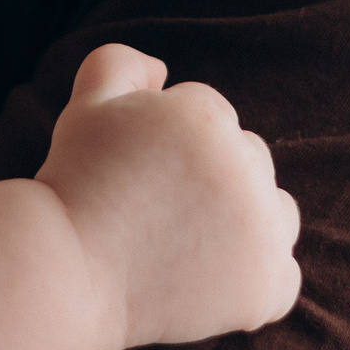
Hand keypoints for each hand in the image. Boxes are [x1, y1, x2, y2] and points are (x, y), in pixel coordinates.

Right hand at [34, 43, 300, 348]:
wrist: (66, 278)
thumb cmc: (73, 189)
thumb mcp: (86, 106)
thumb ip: (123, 63)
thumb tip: (161, 70)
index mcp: (206, 116)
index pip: (210, 116)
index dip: (169, 146)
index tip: (137, 175)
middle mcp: (245, 168)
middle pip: (247, 160)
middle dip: (211, 178)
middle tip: (156, 213)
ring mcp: (262, 231)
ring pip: (275, 212)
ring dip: (246, 223)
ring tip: (186, 244)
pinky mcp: (267, 286)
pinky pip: (282, 277)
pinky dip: (255, 280)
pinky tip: (208, 283)